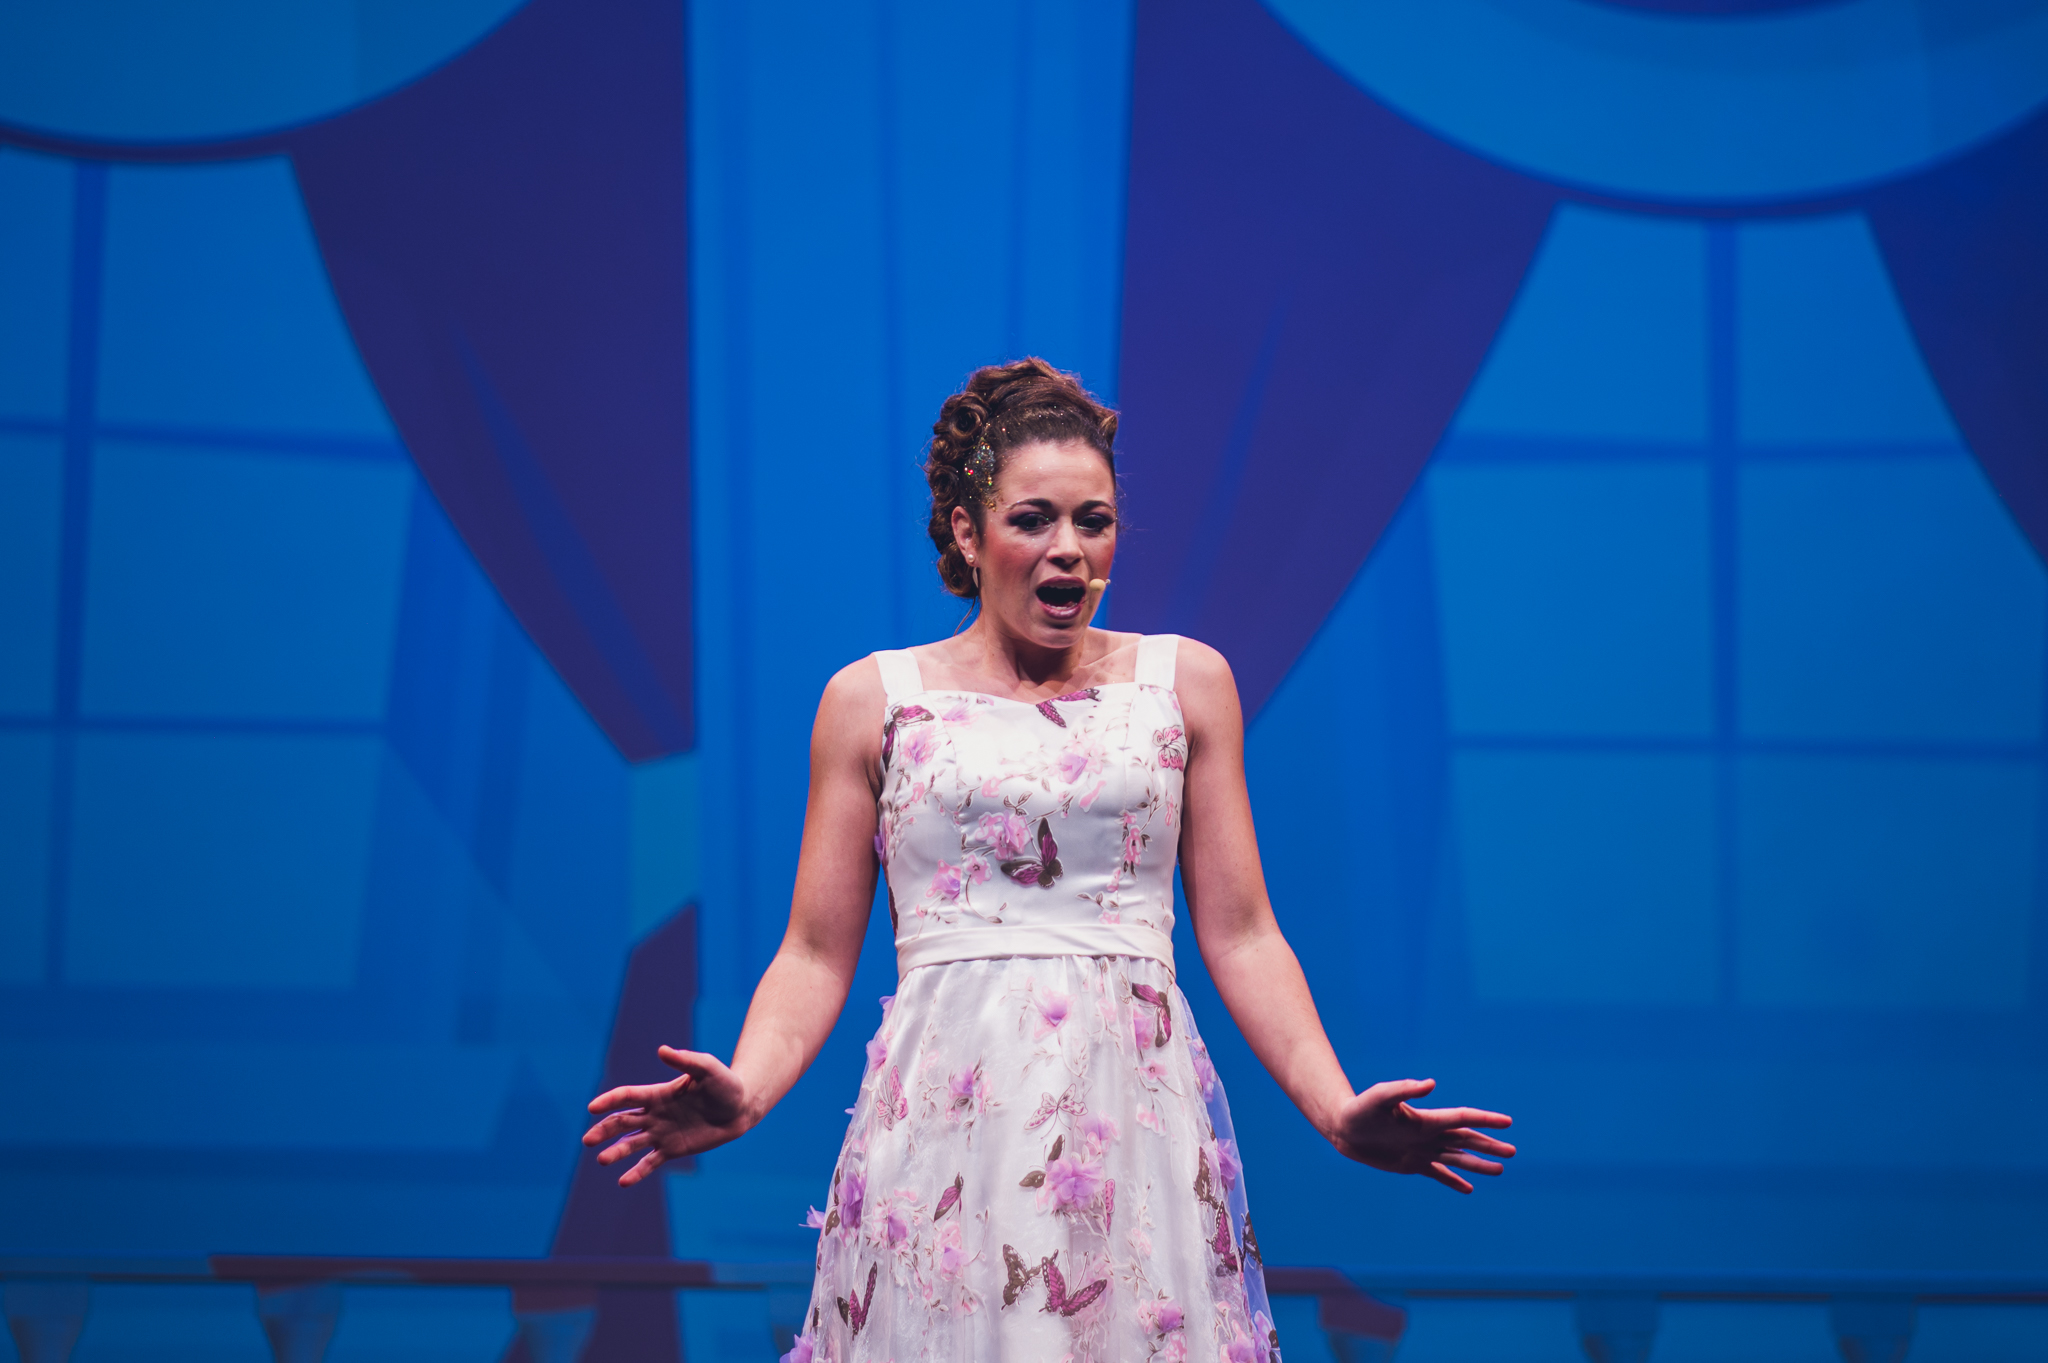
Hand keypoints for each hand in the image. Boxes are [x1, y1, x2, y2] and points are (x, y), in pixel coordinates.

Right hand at [582, 1046, 751, 1186]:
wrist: (740, 1108)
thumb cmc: (725, 1083)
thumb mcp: (707, 1068)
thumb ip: (685, 1060)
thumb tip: (662, 1050)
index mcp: (658, 1093)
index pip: (627, 1096)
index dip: (609, 1101)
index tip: (592, 1108)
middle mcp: (655, 1114)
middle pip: (622, 1122)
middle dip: (604, 1130)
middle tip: (588, 1140)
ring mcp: (661, 1132)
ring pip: (631, 1144)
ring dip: (616, 1152)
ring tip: (602, 1160)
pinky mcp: (672, 1149)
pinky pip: (650, 1162)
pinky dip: (636, 1172)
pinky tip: (623, 1182)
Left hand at [1328, 1078, 1514, 1193]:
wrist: (1344, 1127)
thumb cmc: (1360, 1108)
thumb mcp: (1380, 1097)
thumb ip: (1404, 1090)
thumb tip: (1430, 1084)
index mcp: (1426, 1119)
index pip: (1463, 1119)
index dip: (1486, 1120)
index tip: (1507, 1122)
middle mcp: (1428, 1134)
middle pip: (1466, 1140)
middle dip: (1489, 1145)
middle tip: (1513, 1151)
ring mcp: (1421, 1149)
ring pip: (1456, 1158)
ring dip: (1477, 1164)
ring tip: (1500, 1170)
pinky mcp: (1411, 1164)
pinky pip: (1438, 1174)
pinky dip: (1453, 1181)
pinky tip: (1469, 1188)